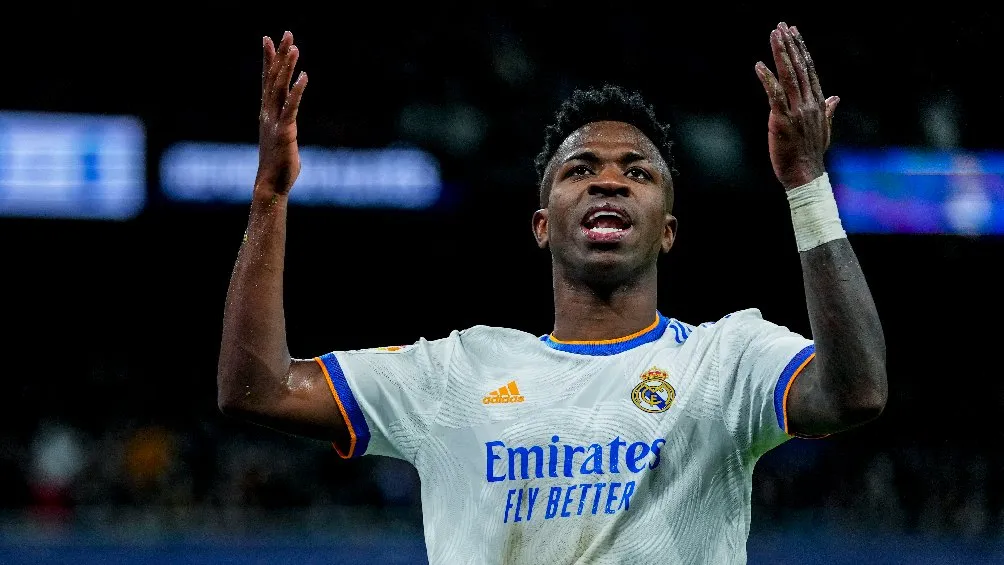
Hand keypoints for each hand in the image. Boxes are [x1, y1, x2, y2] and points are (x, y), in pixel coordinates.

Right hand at [256, 31, 307, 195]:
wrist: (271, 185)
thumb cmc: (278, 165)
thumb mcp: (281, 139)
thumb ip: (284, 127)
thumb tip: (288, 125)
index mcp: (267, 113)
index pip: (267, 80)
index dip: (268, 59)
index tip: (268, 39)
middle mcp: (268, 113)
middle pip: (273, 78)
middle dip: (279, 55)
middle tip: (285, 33)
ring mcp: (275, 121)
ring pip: (280, 88)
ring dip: (287, 67)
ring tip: (294, 47)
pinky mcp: (284, 132)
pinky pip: (291, 108)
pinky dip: (297, 91)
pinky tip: (304, 77)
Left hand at [755, 23, 838, 189]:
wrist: (805, 175)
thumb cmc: (811, 154)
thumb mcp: (823, 129)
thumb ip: (828, 110)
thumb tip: (835, 97)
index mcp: (818, 103)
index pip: (810, 70)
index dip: (801, 50)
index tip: (794, 33)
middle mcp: (809, 103)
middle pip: (800, 68)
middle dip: (790, 45)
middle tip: (782, 26)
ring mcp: (797, 111)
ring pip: (789, 76)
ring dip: (781, 54)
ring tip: (774, 35)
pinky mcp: (783, 121)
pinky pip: (775, 96)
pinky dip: (768, 79)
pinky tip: (760, 66)